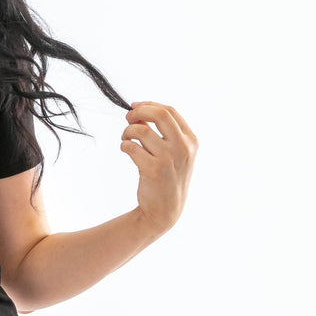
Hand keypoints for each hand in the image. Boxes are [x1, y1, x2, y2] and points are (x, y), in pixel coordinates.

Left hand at [120, 101, 196, 231]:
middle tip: (127, 118)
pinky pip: (132, 147)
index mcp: (191, 140)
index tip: (135, 107)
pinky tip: (125, 149)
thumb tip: (139, 114)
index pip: (169, 111)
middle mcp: (183, 147)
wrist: (165, 210)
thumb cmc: (166, 179)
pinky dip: (124, 145)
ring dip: (128, 131)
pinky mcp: (153, 170)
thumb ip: (162, 134)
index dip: (149, 105)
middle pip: (159, 114)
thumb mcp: (173, 154)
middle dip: (139, 112)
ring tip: (125, 139)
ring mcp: (169, 158)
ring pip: (141, 130)